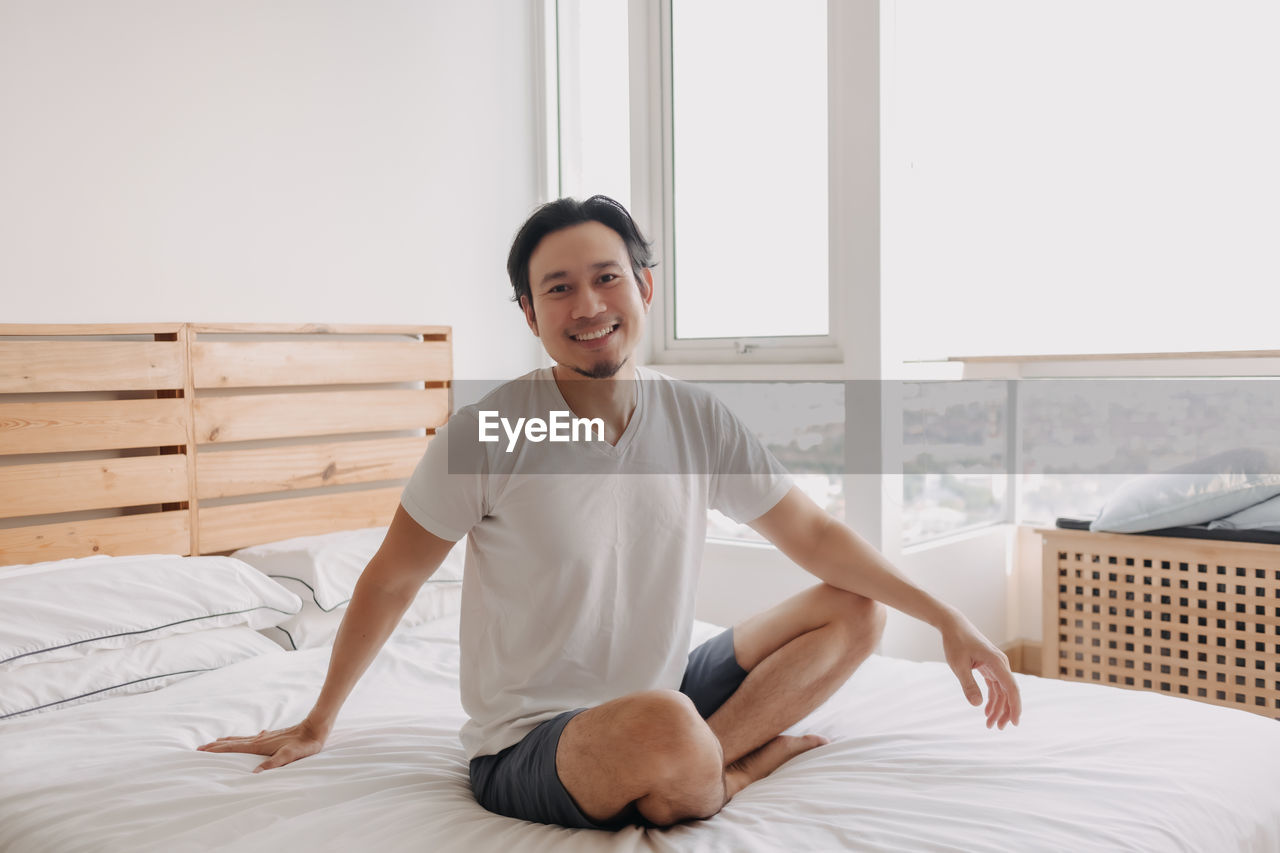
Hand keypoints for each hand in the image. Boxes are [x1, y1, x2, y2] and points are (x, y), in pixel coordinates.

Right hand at [196, 718, 328, 772]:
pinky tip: (247, 739)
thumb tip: (254, 774)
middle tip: (200, 748)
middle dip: (216, 746)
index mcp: (259, 744)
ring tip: (215, 743)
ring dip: (227, 742)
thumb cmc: (304, 744)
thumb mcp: (289, 756)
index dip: (217, 750)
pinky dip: (241, 740)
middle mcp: (259, 739)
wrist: (315, 728)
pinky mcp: (272, 736)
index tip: (201, 751)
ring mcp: (265, 736)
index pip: (233, 748)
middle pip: (232, 743)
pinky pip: (251, 738)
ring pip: (241, 739)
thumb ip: (273, 764)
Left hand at [939, 610, 1021, 729]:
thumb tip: (978, 705)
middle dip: (1005, 711)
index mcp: (997, 662)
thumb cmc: (955, 642)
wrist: (953, 625)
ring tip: (990, 724)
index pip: (1011, 688)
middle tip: (997, 728)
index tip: (1014, 722)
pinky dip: (992, 699)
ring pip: (1002, 691)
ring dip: (998, 707)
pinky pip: (995, 686)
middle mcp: (1001, 664)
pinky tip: (987, 711)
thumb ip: (968, 684)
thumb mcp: (958, 665)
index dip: (1014, 706)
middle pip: (1009, 692)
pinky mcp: (990, 667)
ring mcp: (996, 666)